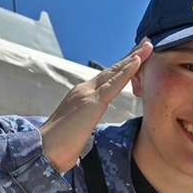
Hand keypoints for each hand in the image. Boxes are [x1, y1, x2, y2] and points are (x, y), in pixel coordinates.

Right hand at [39, 38, 152, 172]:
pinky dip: (126, 72)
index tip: (138, 56)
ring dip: (134, 58)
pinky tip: (137, 61)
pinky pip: (113, 85)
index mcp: (83, 96)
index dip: (123, 67)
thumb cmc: (61, 146)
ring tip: (148, 45)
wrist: (44, 150)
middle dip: (132, 55)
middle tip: (147, 42)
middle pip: (113, 70)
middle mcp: (84, 90)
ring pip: (115, 72)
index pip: (107, 78)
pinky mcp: (91, 102)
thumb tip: (89, 126)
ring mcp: (87, 94)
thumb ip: (87, 122)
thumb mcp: (79, 129)